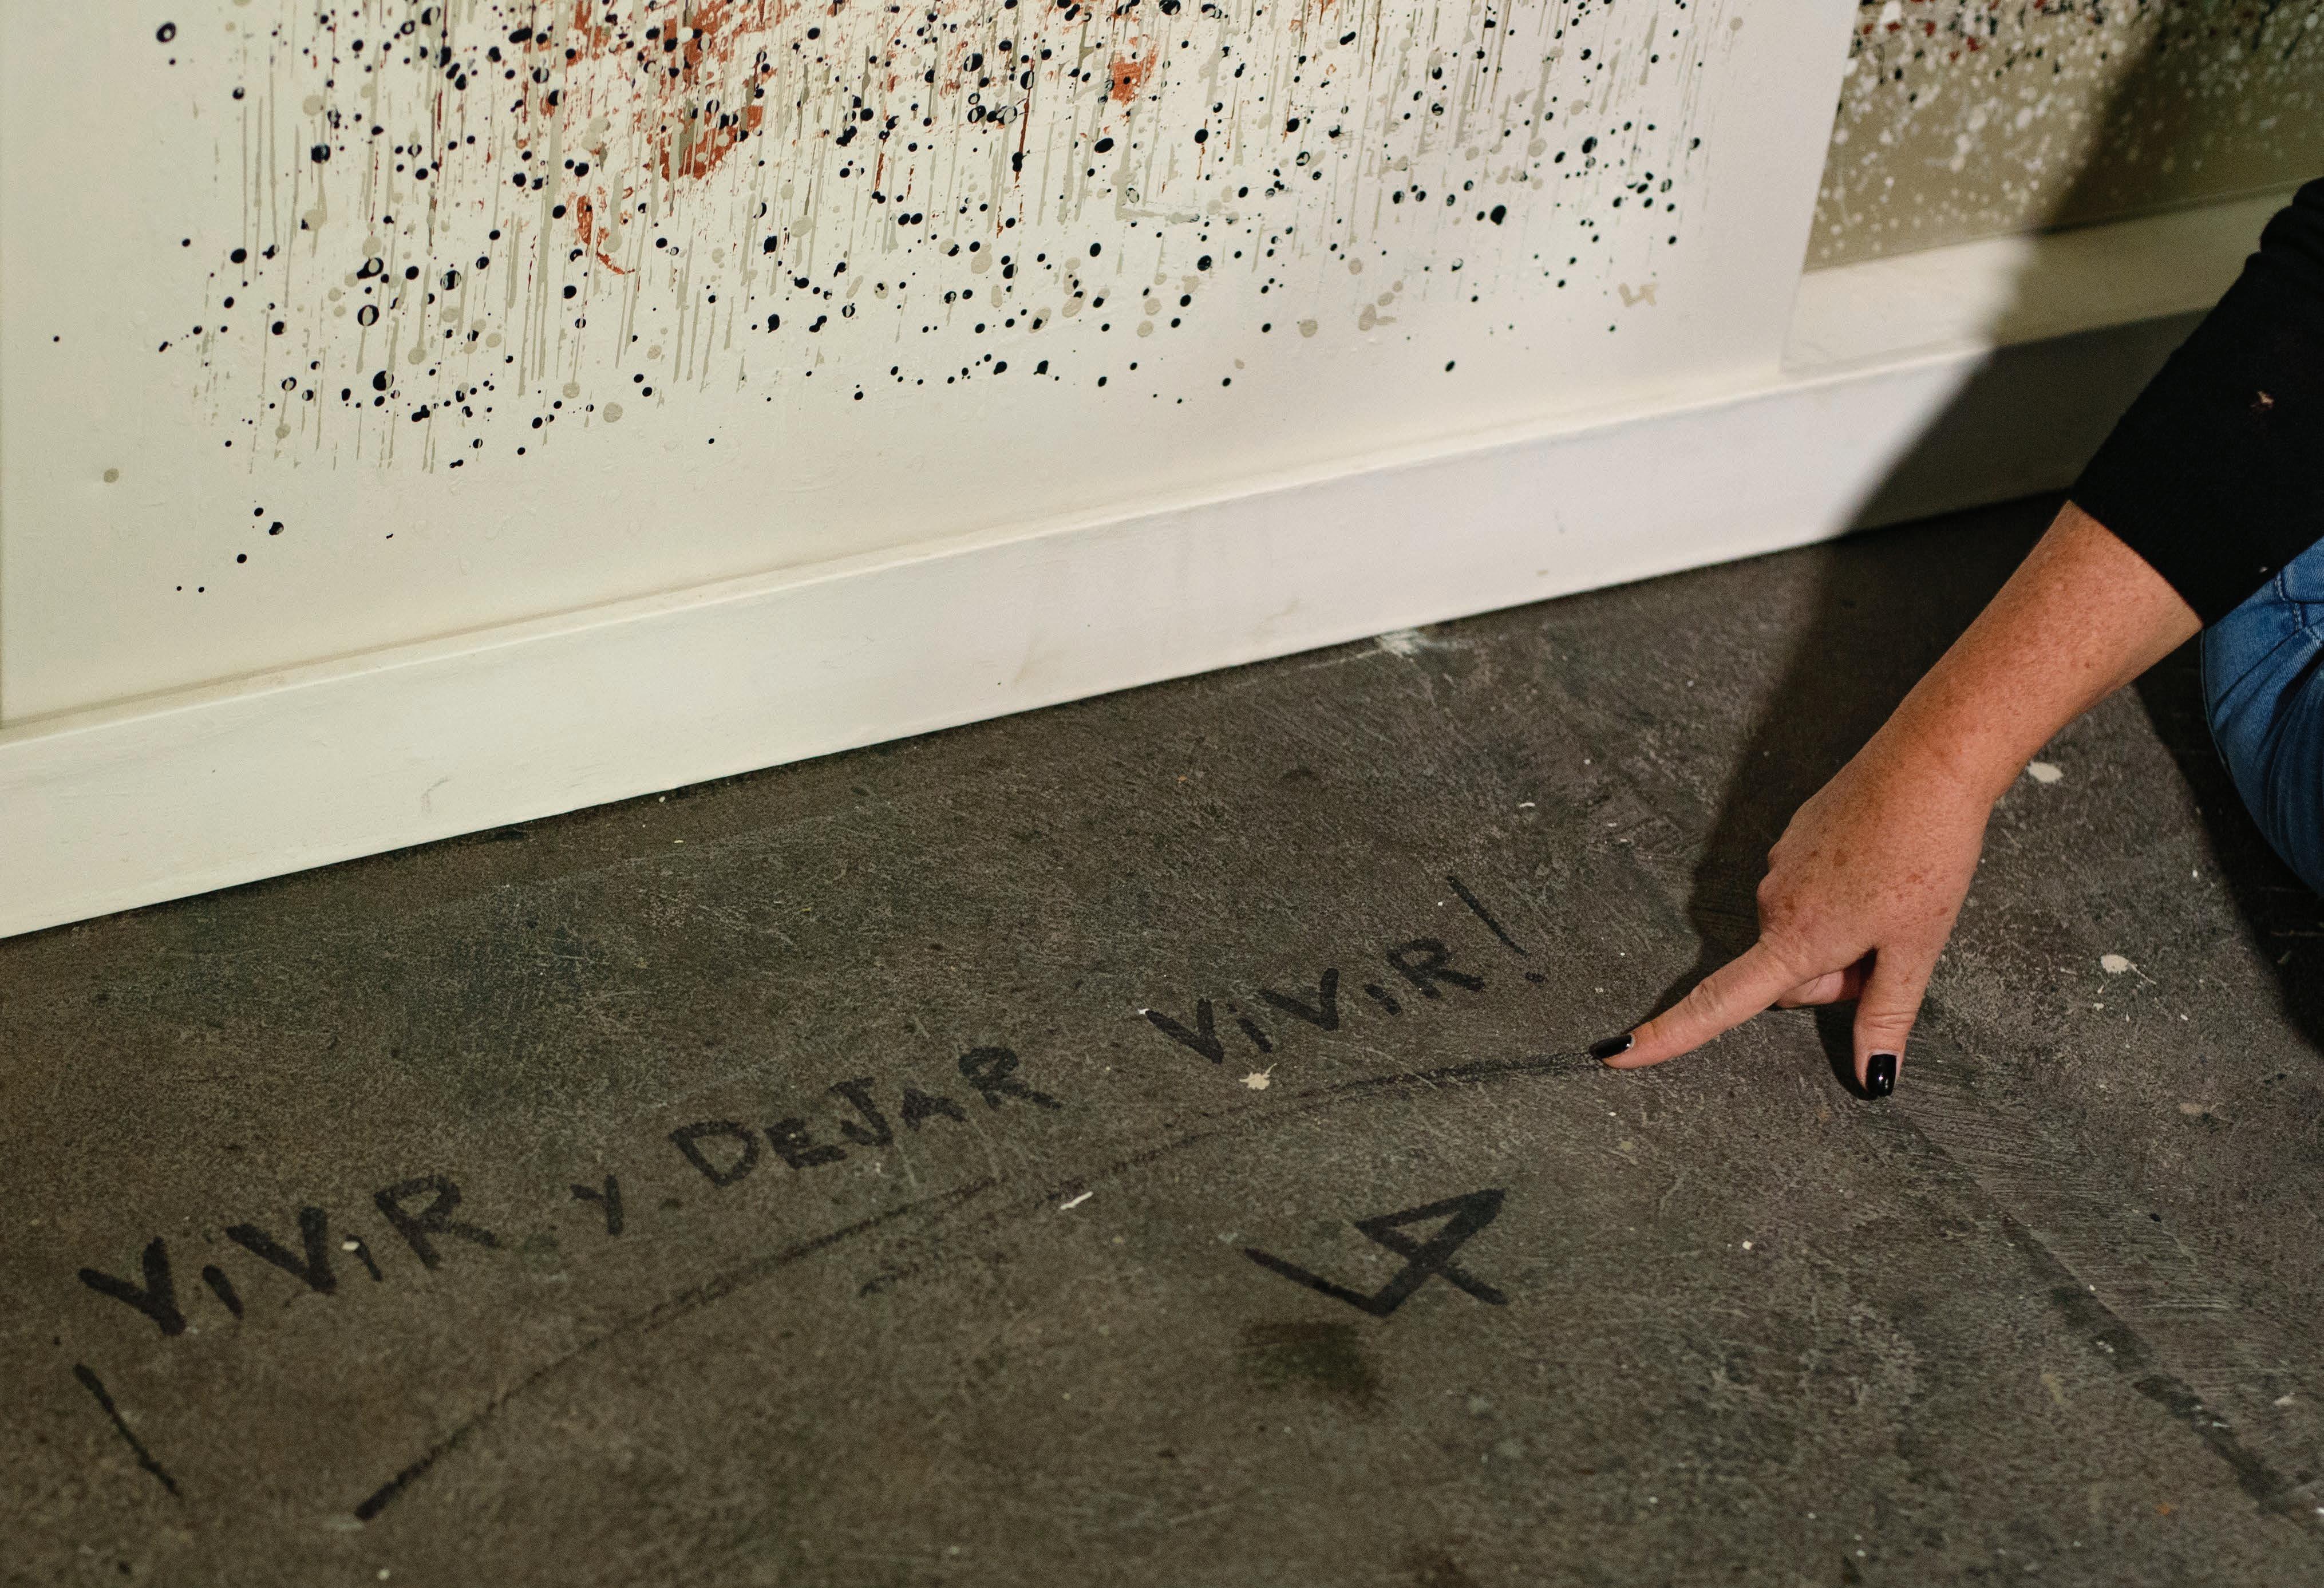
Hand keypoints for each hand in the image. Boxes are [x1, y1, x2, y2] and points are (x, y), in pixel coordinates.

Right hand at [1598, 735, 1990, 1093]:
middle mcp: (1773, 903)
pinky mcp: (1792, 839)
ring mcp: (1779, 867)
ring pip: (1800, 932)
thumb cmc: (1925, 855)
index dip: (1667, 1035)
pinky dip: (1841, 897)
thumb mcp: (1915, 948)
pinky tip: (1880, 868)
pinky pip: (1807, 893)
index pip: (1719, 1002)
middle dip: (1832, 976)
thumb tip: (1874, 1078)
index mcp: (1796, 939)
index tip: (1616, 1056)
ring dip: (1840, 936)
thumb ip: (1885, 1016)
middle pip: (1787, 974)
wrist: (1926, 762)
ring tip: (1894, 898)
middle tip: (1892, 944)